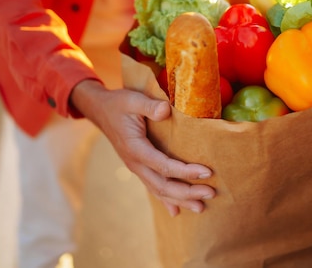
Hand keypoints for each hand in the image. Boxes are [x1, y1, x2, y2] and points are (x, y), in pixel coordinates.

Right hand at [70, 79, 215, 216]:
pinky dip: (165, 200)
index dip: (185, 172)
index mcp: (135, 149)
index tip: (207, 172)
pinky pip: (152, 188)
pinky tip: (176, 211)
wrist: (100, 110)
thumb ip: (150, 106)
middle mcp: (135, 163)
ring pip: (158, 190)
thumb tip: (166, 110)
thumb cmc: (119, 103)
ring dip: (180, 200)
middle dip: (187, 192)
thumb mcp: (133, 100)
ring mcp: (136, 167)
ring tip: (201, 207)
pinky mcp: (139, 167)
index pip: (164, 166)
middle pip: (163, 185)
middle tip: (211, 193)